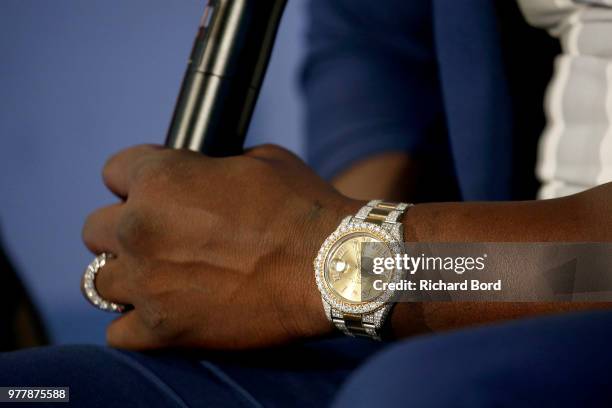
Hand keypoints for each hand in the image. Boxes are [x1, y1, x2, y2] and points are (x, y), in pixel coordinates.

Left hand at [82, 144, 358, 349]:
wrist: (332, 269)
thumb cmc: (302, 210)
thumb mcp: (259, 162)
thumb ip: (215, 165)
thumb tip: (206, 174)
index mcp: (160, 179)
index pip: (114, 171)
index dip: (138, 178)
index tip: (156, 191)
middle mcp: (139, 229)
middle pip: (96, 228)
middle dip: (128, 228)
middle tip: (163, 237)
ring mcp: (146, 284)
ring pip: (98, 280)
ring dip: (127, 275)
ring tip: (160, 277)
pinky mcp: (162, 330)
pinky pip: (118, 331)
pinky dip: (136, 323)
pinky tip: (164, 312)